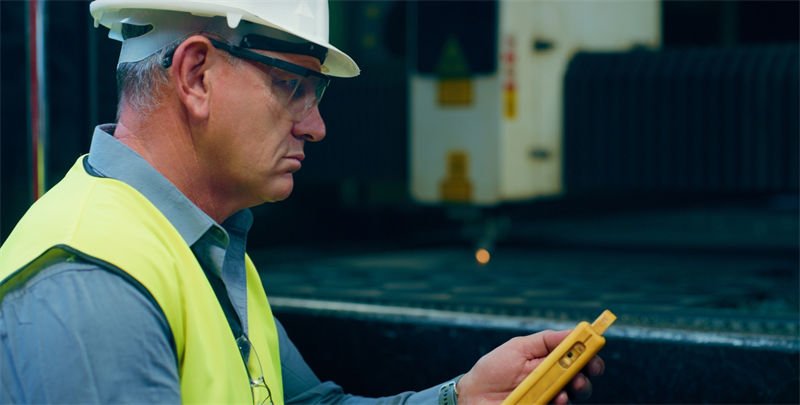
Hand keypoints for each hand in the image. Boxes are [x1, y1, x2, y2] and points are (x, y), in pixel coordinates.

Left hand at [455, 330, 604, 404]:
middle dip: (587, 374)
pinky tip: (554, 401)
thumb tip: (574, 332)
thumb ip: (546, 340)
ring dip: (576, 390)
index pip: (578, 358)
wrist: (474, 396)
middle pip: (583, 379)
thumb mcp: (518, 348)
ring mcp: (549, 399)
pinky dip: (560, 403)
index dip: (590, 355)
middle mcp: (553, 381)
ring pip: (575, 396)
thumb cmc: (494, 370)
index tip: (594, 350)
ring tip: (565, 390)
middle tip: (583, 373)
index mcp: (550, 362)